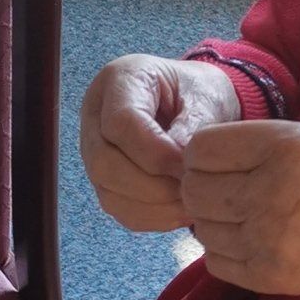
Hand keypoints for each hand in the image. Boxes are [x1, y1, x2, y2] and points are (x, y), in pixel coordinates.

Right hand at [80, 55, 239, 232]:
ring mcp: (94, 151)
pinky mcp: (104, 179)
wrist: (194, 101)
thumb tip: (180, 167)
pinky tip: (179, 212)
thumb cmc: (199, 93)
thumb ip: (193, 125)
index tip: (190, 167)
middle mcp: (95, 116)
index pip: (120, 123)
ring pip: (108, 192)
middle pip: (104, 162)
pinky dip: (151, 218)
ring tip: (190, 205)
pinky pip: (119, 209)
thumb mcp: (205, 97)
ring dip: (153, 207)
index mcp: (118, 81)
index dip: (155, 153)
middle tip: (191, 190)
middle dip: (151, 186)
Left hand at [179, 121, 299, 299]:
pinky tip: (255, 243)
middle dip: (204, 190)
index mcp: (287, 148)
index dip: (204, 155)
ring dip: (215, 223)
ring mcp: (268, 238)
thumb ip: (259, 143)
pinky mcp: (268, 276)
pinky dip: (226, 252)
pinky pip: (215, 261)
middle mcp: (272, 191)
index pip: (200, 148)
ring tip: (249, 218)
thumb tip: (195, 159)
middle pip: (194, 189)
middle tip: (230, 193)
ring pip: (201, 227)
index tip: (221, 163)